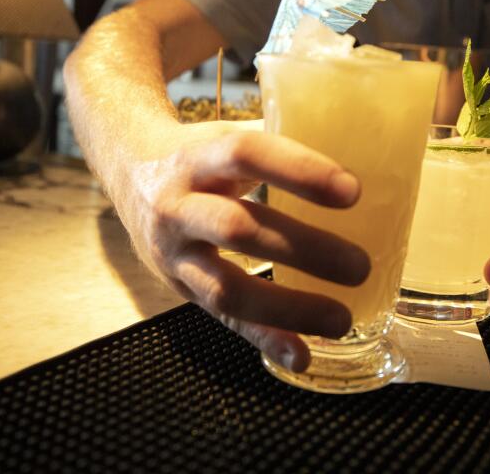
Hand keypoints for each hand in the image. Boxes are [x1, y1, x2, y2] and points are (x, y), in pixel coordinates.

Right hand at [117, 122, 369, 372]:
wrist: (129, 172)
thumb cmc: (199, 154)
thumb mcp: (224, 136)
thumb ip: (278, 143)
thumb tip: (360, 148)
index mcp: (197, 157)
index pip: (245, 155)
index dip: (298, 171)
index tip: (353, 191)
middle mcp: (178, 205)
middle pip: (238, 228)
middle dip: (303, 249)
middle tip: (360, 266)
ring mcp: (175, 252)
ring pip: (226, 286)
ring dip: (288, 306)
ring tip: (343, 318)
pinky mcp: (178, 287)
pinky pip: (221, 318)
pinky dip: (263, 339)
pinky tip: (301, 354)